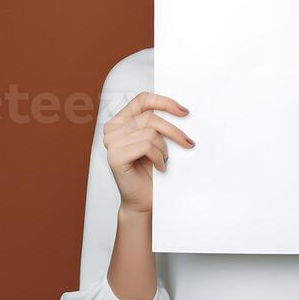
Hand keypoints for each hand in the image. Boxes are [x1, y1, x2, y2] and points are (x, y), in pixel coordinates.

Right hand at [103, 92, 195, 214]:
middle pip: (150, 117)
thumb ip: (158, 124)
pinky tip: (160, 167)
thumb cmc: (150, 171)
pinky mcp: (115, 157)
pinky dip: (159, 157)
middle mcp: (112, 130)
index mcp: (120, 121)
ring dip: (164, 149)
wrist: (143, 200)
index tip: (184, 112)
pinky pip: (146, 146)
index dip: (164, 102)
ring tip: (164, 160)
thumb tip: (182, 110)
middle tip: (188, 142)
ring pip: (150, 133)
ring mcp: (111, 143)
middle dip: (173, 131)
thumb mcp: (156, 141)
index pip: (142, 100)